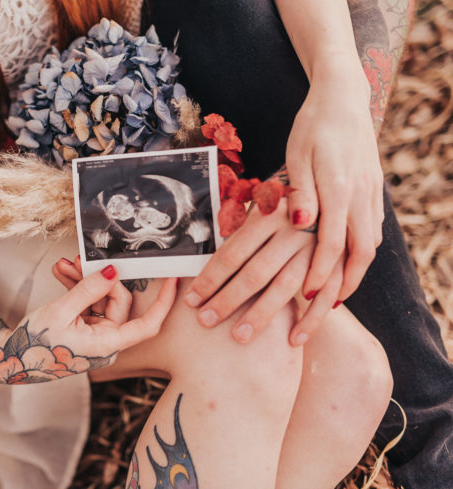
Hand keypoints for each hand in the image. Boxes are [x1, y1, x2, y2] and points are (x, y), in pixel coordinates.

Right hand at [0, 262, 176, 383]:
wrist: (8, 360)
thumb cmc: (33, 344)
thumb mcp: (60, 312)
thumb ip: (88, 290)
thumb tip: (112, 271)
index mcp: (107, 344)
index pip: (147, 324)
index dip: (164, 302)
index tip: (173, 279)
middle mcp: (106, 341)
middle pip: (118, 302)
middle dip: (99, 278)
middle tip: (79, 260)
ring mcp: (95, 336)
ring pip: (100, 301)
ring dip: (83, 281)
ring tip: (64, 266)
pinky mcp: (84, 330)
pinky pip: (88, 305)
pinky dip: (76, 290)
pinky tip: (61, 274)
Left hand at [183, 199, 344, 345]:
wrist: (336, 191)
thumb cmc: (286, 204)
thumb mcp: (261, 203)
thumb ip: (236, 224)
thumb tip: (197, 245)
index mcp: (268, 214)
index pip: (232, 252)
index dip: (210, 278)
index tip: (191, 300)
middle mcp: (294, 230)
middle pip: (255, 272)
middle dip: (228, 300)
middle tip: (206, 321)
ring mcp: (318, 247)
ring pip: (286, 286)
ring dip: (261, 315)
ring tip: (239, 337)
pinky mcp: (341, 261)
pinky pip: (327, 296)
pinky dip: (312, 320)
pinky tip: (293, 340)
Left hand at [285, 69, 383, 302]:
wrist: (344, 99)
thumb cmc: (312, 127)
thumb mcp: (297, 155)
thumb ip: (299, 192)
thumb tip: (298, 223)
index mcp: (340, 189)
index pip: (331, 243)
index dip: (320, 273)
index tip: (306, 296)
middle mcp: (361, 196)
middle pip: (361, 253)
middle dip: (343, 285)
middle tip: (324, 309)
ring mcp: (371, 194)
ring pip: (370, 245)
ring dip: (354, 272)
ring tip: (334, 295)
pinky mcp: (373, 192)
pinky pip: (371, 231)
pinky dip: (360, 253)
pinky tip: (346, 263)